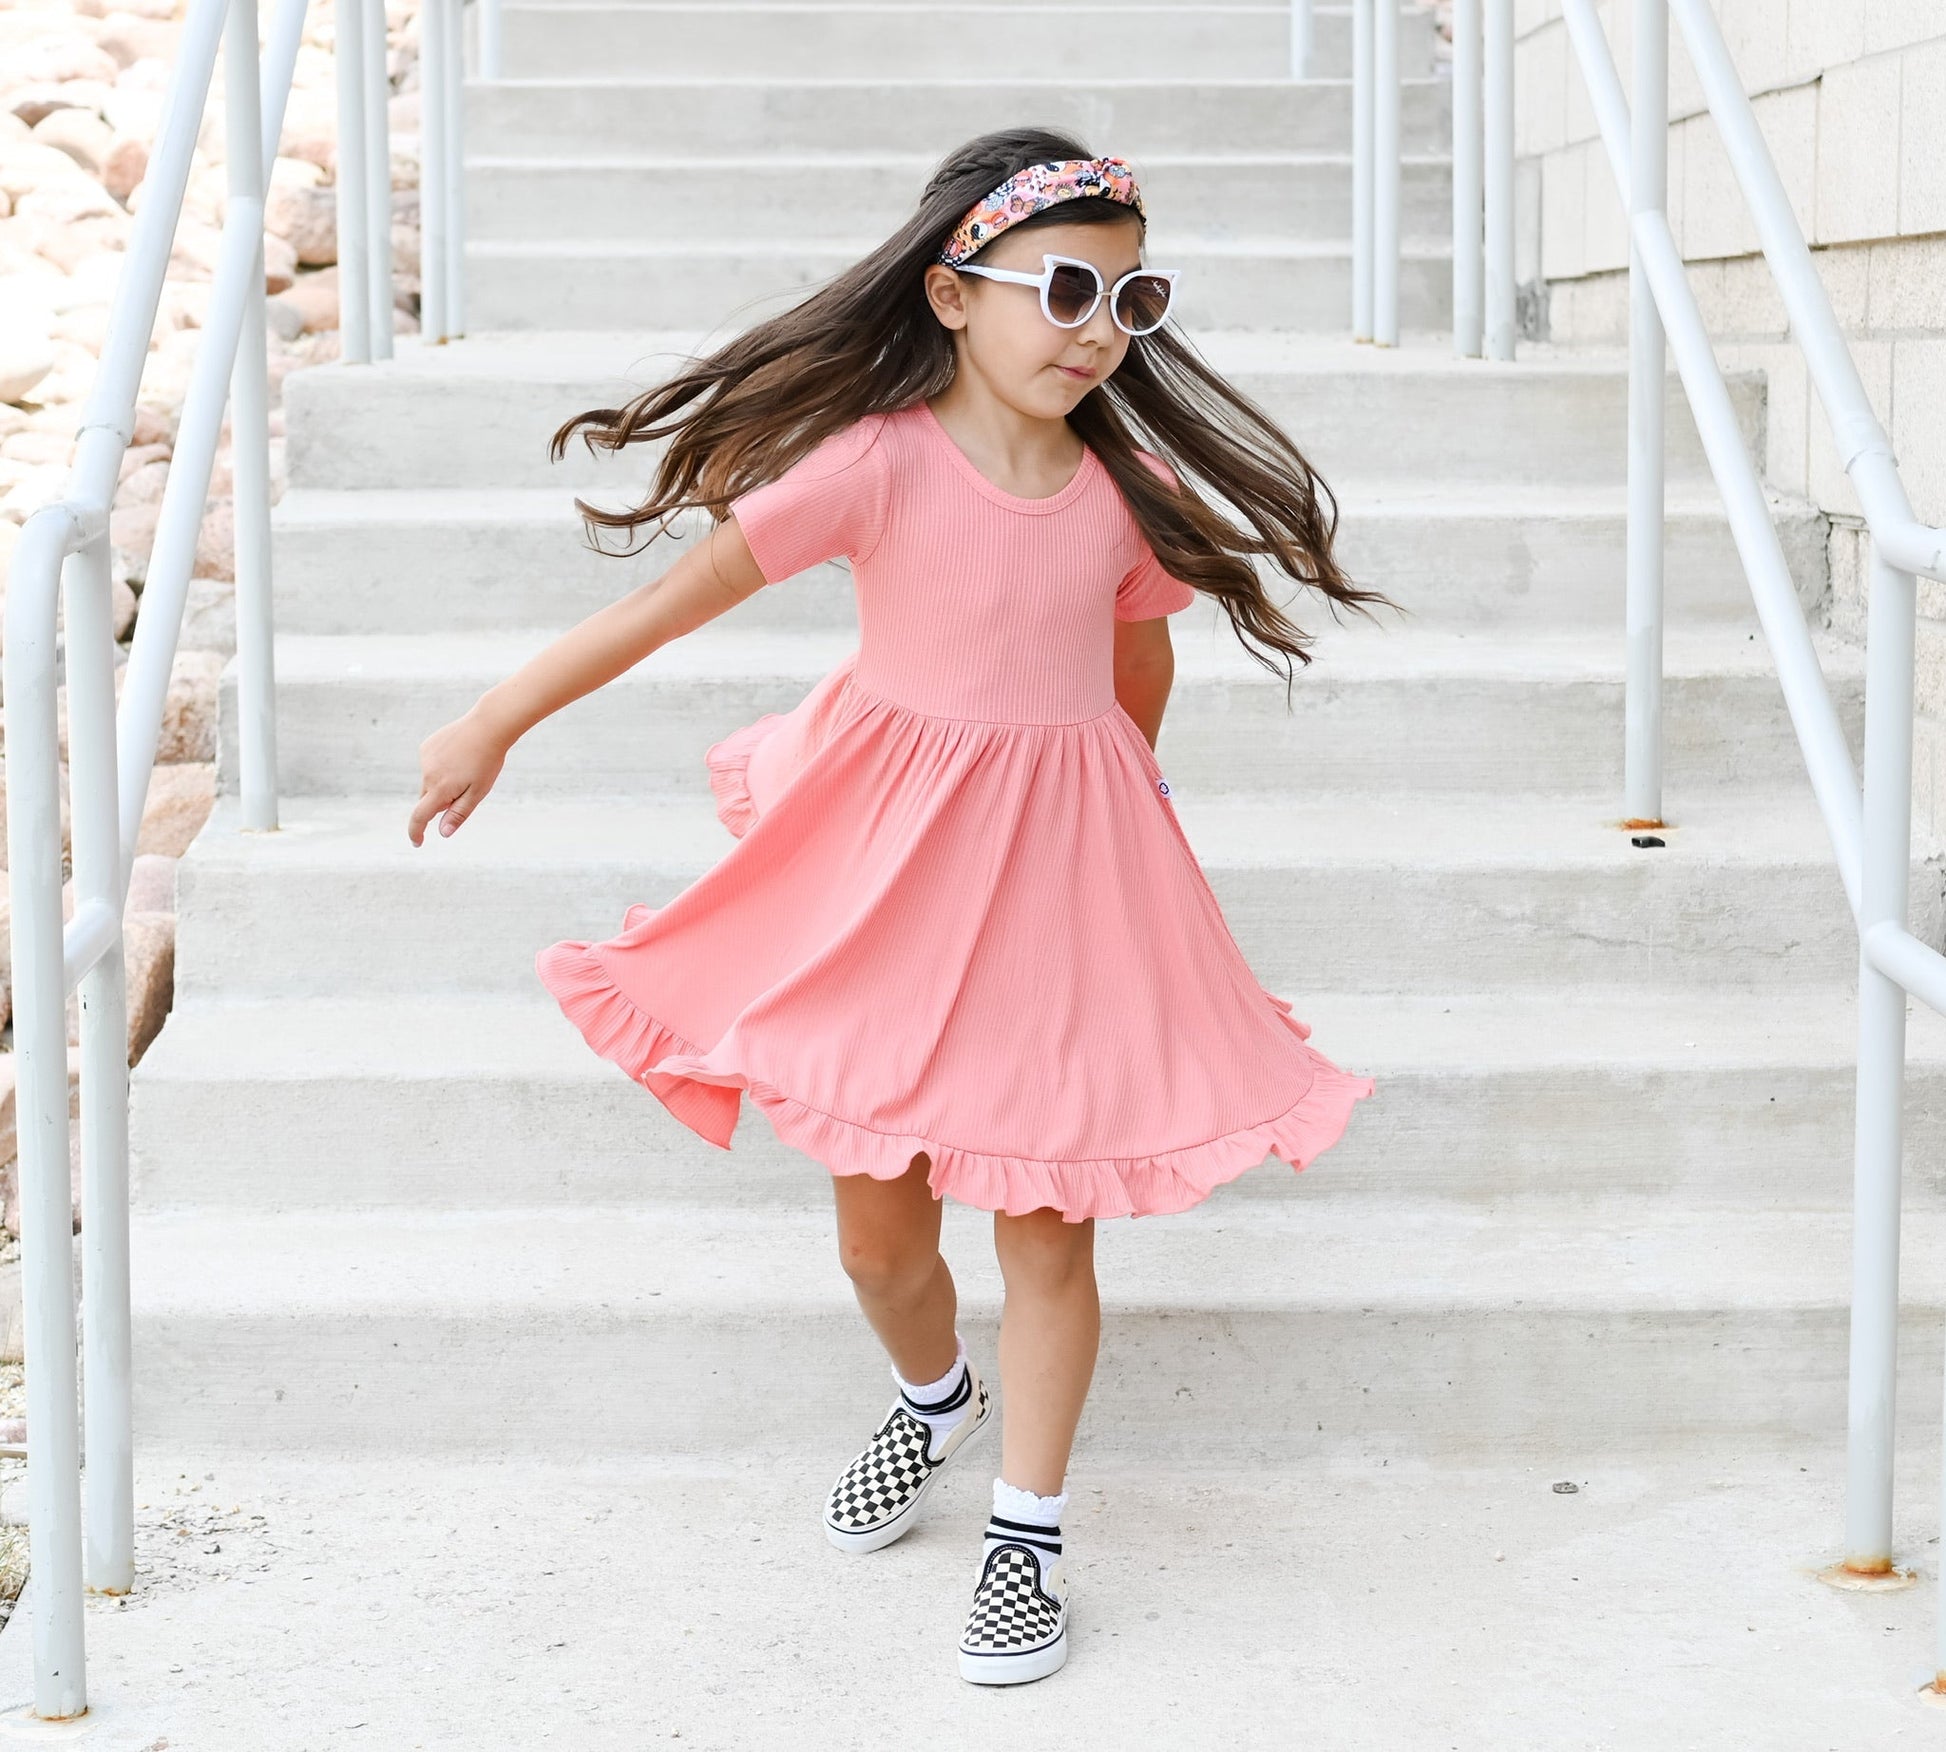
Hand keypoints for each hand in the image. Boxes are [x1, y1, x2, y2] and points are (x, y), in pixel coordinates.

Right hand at [409, 704, 510, 844]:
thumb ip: (459, 813)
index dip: (417, 832)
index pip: (421, 816)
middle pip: (427, 799)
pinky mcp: (427, 746)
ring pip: (429, 781)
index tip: (417, 842)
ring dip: (442, 782)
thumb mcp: (478, 792)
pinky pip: (431, 764)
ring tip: (466, 766)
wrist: (488, 726)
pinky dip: (441, 766)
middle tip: (465, 788)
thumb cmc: (487, 761)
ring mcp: (425, 758)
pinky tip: (459, 754)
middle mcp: (427, 774)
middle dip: (440, 802)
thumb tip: (443, 833)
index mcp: (440, 788)